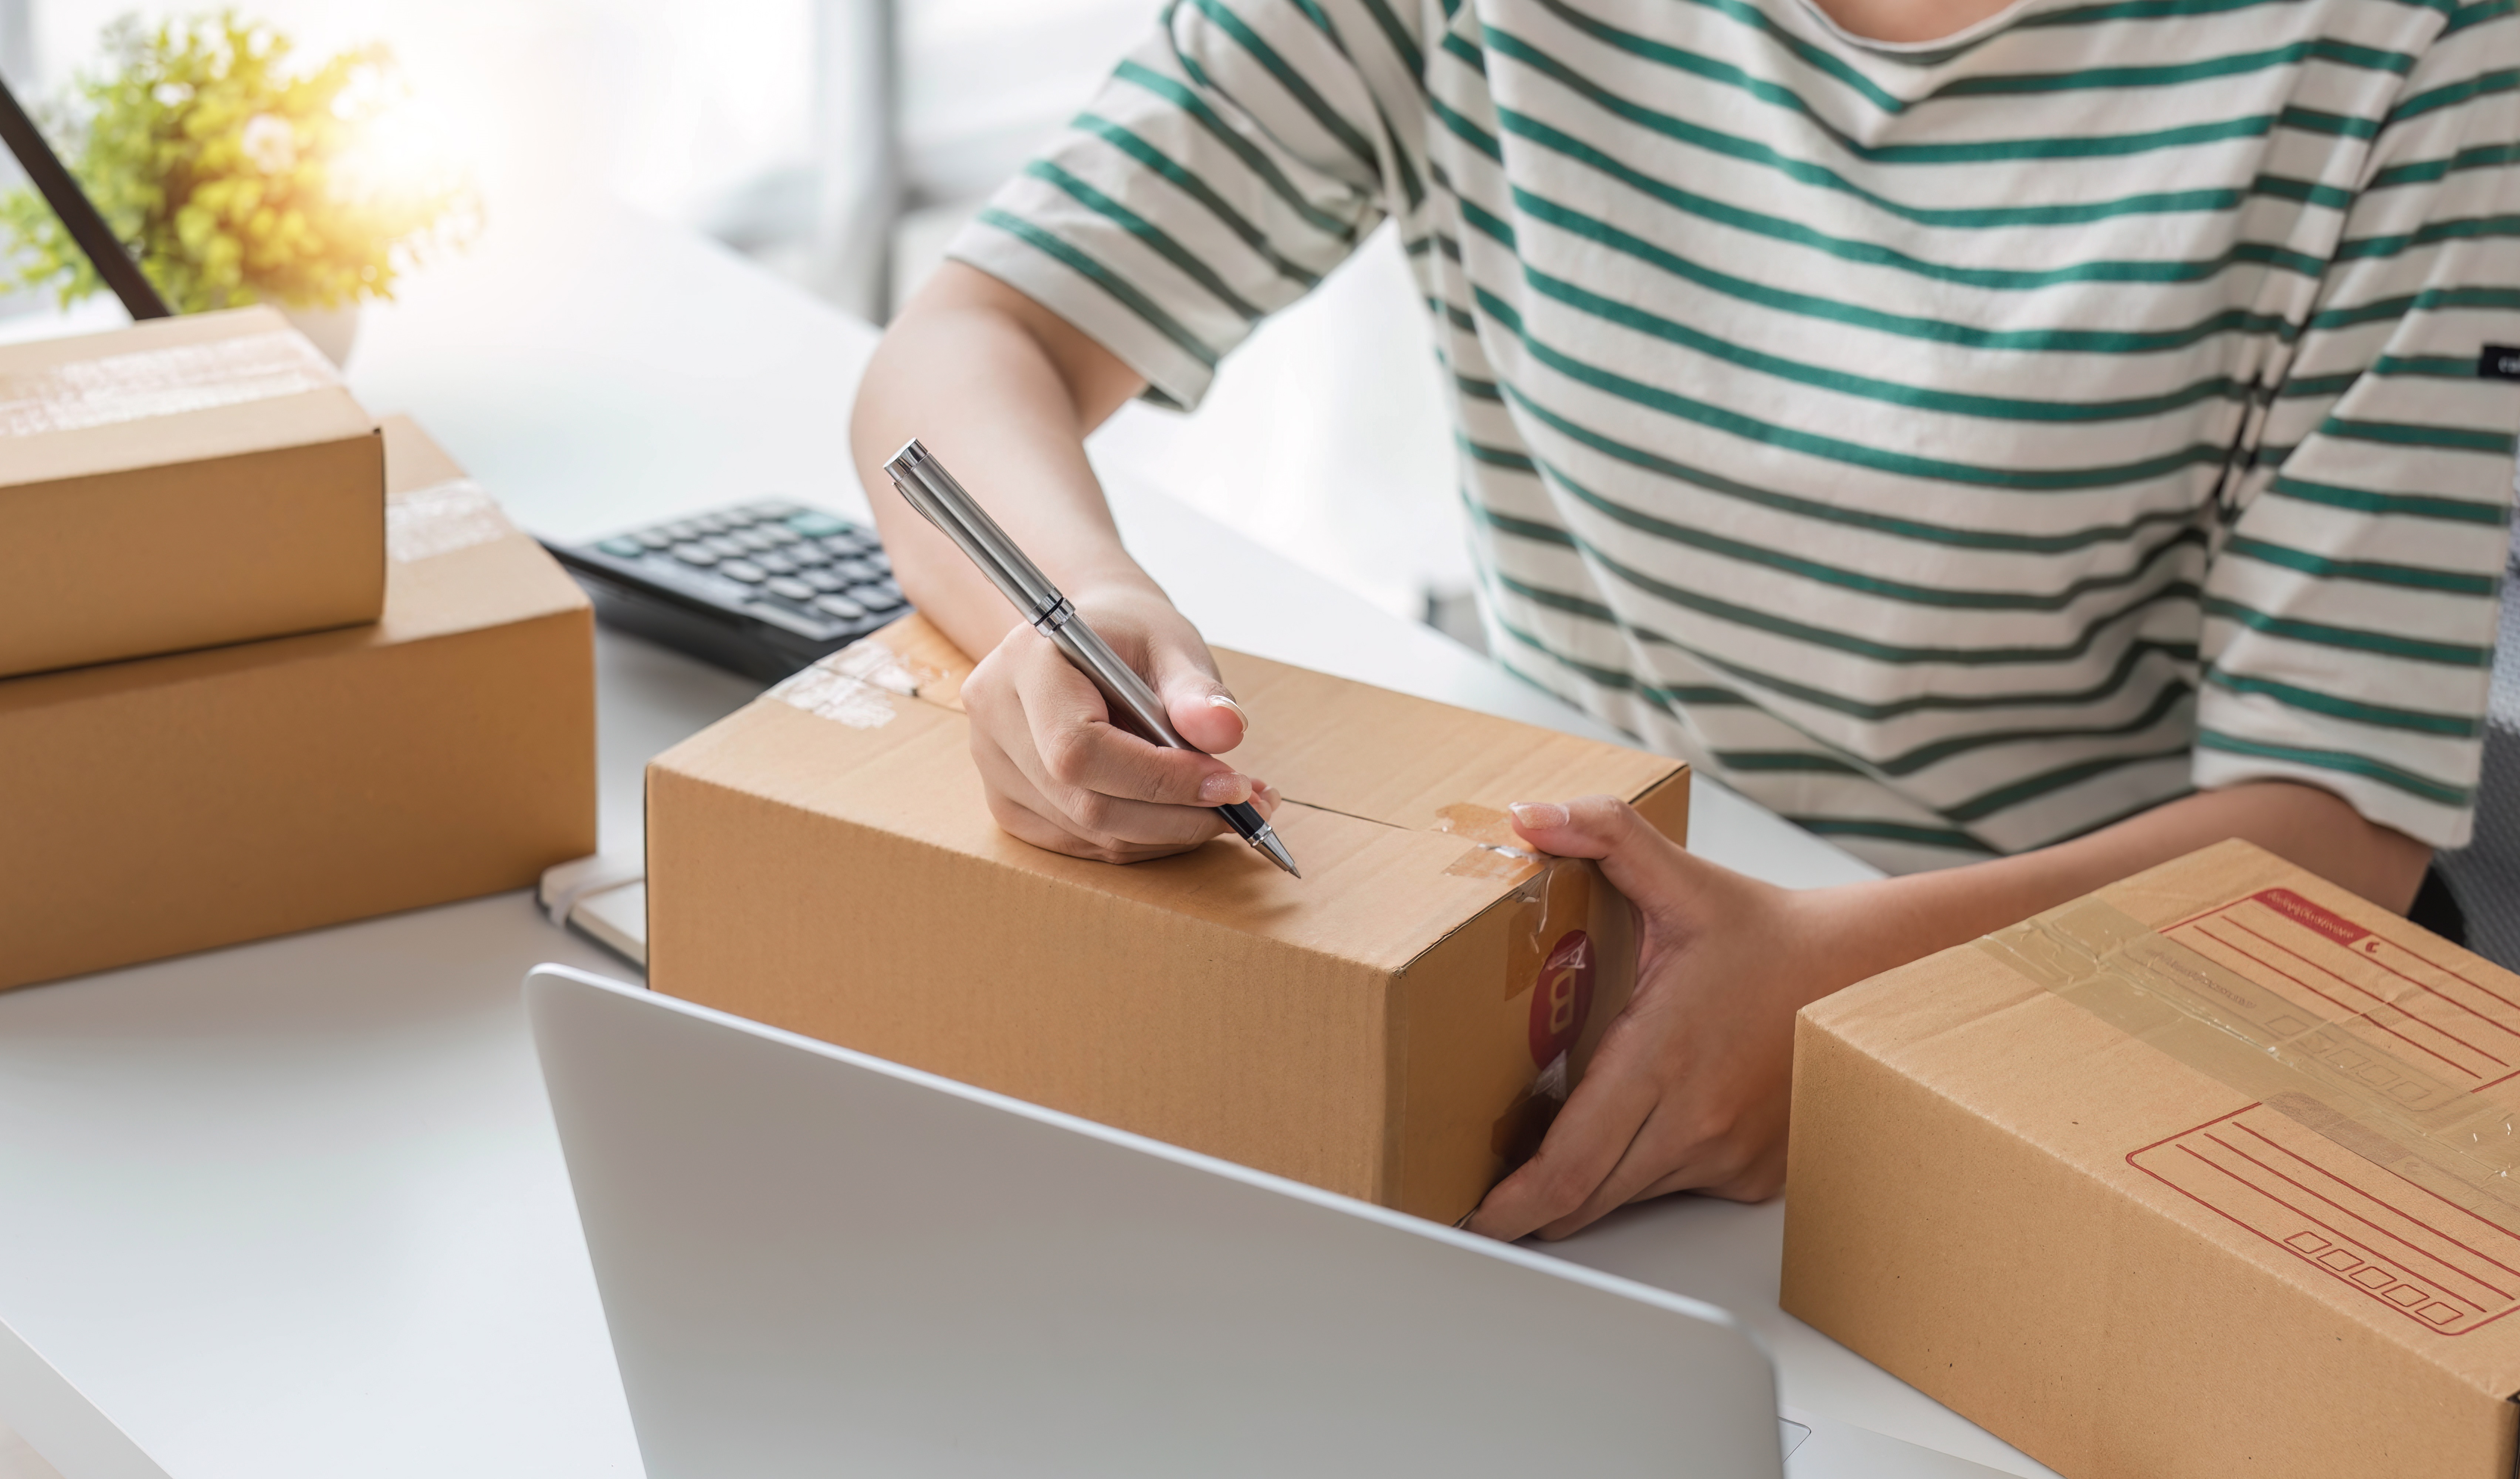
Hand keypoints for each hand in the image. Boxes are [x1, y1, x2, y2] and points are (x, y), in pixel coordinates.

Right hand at [962, 581, 1278, 863]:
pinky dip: (1142, 838)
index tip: (1230, 783)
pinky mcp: (1008, 803)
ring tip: (1228, 806)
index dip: (1159, 778)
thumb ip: (1197, 689)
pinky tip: (1180, 814)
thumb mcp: (1171, 642)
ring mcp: (992, 767)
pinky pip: (1082, 842)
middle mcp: (995, 718)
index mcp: (1026, 664)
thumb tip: (1227, 731)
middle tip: (1247, 805)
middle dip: (1177, 816)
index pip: (1080, 748)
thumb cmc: (1128, 635)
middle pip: (1084, 801)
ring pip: (1089, 832)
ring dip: (1169, 833)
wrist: (1084, 640)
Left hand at [1466, 796, 1870, 1240]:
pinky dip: (1643, 1173)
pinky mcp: (1753, 1176)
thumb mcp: (1683, 880)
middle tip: (1485, 1200)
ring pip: (1628, 1198)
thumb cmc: (1774, 937)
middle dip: (1530, 1209)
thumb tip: (1531, 816)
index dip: (1513, 1204)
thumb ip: (1605, 836)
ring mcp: (1727, 1156)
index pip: (1570, 1164)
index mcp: (1661, 1059)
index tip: (1472, 1217)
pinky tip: (1632, 1133)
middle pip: (1587, 1199)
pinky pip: (1677, 1189)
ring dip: (1584, 1189)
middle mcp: (1694, 1122)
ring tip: (1544, 1164)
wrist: (1870, 975)